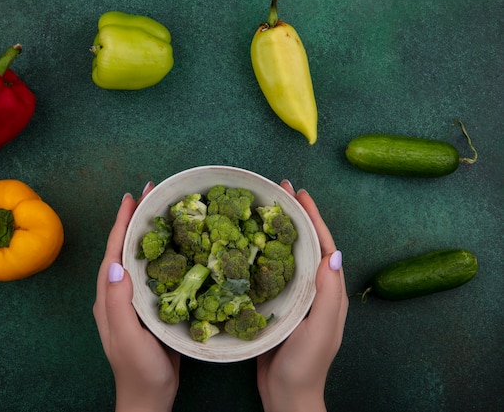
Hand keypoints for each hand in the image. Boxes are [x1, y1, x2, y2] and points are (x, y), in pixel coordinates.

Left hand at [93, 183, 180, 411]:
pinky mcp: (149, 306)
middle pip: (125, 248)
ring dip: (147, 233)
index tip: (132, 197)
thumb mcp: (128, 337)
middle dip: (134, 220)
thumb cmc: (139, 369)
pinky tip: (175, 246)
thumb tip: (117, 263)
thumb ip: (118, 303)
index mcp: (109, 296)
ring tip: (161, 211)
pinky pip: (154, 272)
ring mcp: (133, 299)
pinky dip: (162, 253)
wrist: (150, 397)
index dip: (121, 223)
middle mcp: (118, 293)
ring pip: (139, 257)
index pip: (114, 251)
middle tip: (150, 194)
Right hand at [257, 181, 347, 411]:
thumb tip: (334, 252)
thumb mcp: (321, 329)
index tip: (299, 193)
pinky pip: (270, 271)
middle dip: (295, 215)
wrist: (287, 396)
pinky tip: (247, 244)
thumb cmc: (306, 365)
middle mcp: (313, 289)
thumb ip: (329, 294)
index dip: (312, 217)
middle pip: (305, 243)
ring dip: (278, 229)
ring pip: (287, 254)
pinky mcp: (277, 306)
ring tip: (264, 208)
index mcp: (328, 291)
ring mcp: (295, 297)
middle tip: (279, 190)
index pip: (323, 245)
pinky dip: (262, 252)